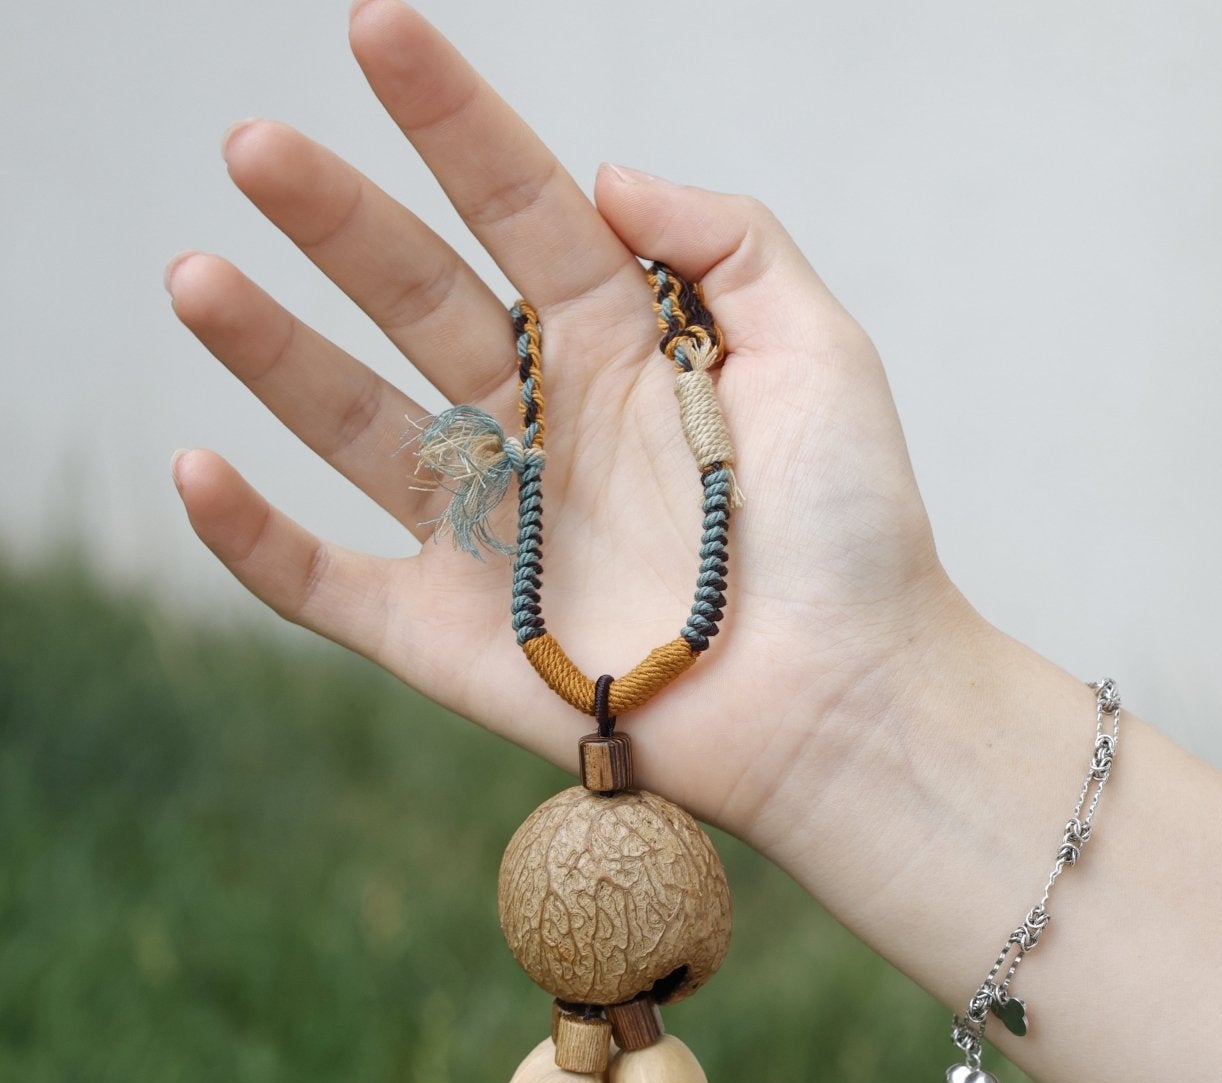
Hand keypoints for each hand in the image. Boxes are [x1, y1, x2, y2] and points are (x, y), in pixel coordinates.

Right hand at [167, 0, 955, 849]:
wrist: (847, 704)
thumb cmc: (854, 537)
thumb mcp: (820, 352)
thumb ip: (728, 242)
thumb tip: (607, 172)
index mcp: (621, 349)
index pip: (518, 210)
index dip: (452, 121)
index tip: (378, 28)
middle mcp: (542, 429)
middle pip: (416, 302)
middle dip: (335, 221)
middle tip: (255, 145)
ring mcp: (488, 537)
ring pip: (355, 428)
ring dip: (271, 355)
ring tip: (196, 275)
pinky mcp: (448, 643)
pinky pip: (328, 589)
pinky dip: (256, 544)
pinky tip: (197, 473)